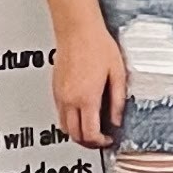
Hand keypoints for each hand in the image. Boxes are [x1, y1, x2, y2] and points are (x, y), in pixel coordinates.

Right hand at [53, 27, 127, 148]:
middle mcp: (69, 99)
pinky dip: (70, 120)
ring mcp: (60, 95)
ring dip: (77, 132)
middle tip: (100, 139)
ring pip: (64, 126)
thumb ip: (117, 100)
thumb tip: (117, 119)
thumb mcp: (117, 73)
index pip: (89, 133)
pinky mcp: (55, 89)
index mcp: (86, 98)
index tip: (108, 139)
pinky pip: (60, 113)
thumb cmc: (97, 45)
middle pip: (74, 135)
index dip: (100, 142)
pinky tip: (82, 113)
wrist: (77, 29)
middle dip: (88, 142)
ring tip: (91, 128)